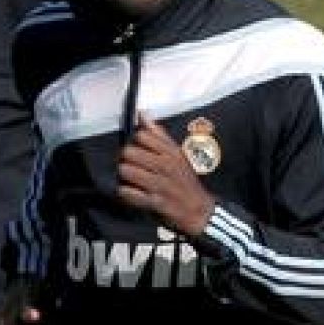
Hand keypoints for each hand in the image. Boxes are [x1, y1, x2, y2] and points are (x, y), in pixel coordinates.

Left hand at [117, 114, 215, 237]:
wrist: (199, 211)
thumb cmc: (184, 180)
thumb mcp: (176, 154)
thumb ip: (158, 134)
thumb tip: (142, 113)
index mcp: (170, 152)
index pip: (141, 136)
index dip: (135, 142)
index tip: (138, 151)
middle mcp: (166, 166)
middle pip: (129, 152)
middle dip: (125, 160)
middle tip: (131, 166)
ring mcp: (160, 184)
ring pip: (126, 171)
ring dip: (124, 177)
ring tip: (130, 180)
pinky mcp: (156, 202)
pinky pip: (129, 193)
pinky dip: (126, 193)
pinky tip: (131, 193)